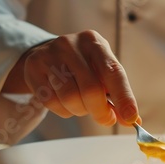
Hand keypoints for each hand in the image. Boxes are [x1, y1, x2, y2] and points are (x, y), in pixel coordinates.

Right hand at [2, 30, 138, 125]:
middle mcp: (71, 44)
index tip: (130, 118)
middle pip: (91, 90)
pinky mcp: (33, 68)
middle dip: (100, 111)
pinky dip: (64, 111)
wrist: (47, 55)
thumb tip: (132, 120)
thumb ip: (117, 95)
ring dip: (80, 111)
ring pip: (70, 98)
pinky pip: (52, 102)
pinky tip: (65, 102)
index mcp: (94, 42)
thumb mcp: (102, 73)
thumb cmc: (82, 67)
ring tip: (82, 105)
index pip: (114, 73)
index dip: (124, 98)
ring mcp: (50, 55)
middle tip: (105, 119)